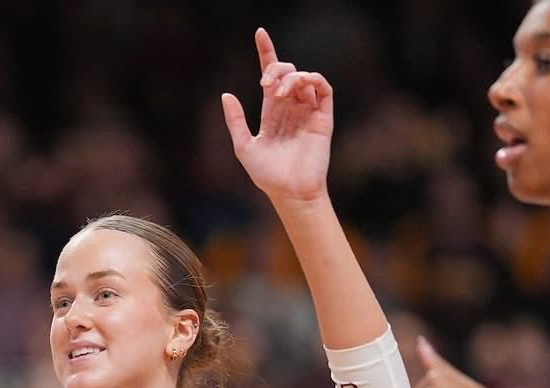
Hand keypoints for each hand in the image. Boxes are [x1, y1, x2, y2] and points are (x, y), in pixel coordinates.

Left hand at [222, 28, 333, 204]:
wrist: (290, 192)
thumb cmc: (267, 176)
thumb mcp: (244, 147)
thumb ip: (236, 121)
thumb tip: (226, 94)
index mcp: (272, 112)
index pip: (270, 76)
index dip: (266, 53)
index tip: (259, 33)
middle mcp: (291, 108)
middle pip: (286, 72)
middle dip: (275, 69)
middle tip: (265, 84)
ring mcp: (308, 112)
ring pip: (303, 78)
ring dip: (290, 77)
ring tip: (278, 92)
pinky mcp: (323, 118)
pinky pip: (323, 88)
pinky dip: (312, 79)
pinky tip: (299, 85)